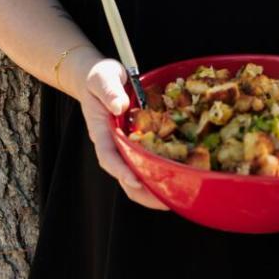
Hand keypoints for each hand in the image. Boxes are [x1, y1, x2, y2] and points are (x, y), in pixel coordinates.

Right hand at [77, 56, 169, 211]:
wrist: (99, 78)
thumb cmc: (99, 77)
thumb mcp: (103, 78)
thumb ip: (109, 91)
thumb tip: (120, 107)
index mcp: (101, 132)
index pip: (108, 157)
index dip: (121, 171)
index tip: (136, 180)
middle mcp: (113, 145)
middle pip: (124, 176)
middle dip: (143, 192)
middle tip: (166, 201)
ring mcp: (124, 147)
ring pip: (136, 176)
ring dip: (153, 190)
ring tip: (177, 199)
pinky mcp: (137, 144)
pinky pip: (146, 163)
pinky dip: (160, 174)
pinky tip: (179, 179)